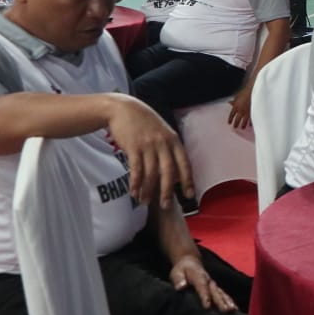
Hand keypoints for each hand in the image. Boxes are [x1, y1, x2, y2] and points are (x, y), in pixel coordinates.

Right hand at [105, 94, 193, 209]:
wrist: (124, 108)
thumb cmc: (145, 123)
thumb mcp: (163, 132)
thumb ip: (170, 150)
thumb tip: (177, 174)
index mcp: (174, 140)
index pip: (185, 163)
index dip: (188, 180)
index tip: (190, 195)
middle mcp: (163, 143)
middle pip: (169, 172)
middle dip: (167, 191)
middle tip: (166, 205)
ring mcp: (148, 145)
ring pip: (151, 173)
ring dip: (148, 190)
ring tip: (144, 201)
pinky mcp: (134, 147)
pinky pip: (136, 169)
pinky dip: (135, 182)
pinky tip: (133, 192)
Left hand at [170, 255, 237, 311]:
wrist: (190, 262)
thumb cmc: (182, 270)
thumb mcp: (176, 273)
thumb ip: (179, 280)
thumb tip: (180, 287)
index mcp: (199, 277)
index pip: (202, 287)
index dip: (205, 297)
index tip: (207, 306)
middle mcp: (209, 281)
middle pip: (215, 292)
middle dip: (221, 302)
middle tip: (226, 310)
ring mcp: (214, 285)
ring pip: (222, 294)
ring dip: (228, 302)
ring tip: (233, 310)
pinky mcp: (216, 288)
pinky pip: (224, 295)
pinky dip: (230, 301)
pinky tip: (235, 309)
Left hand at [227, 87, 251, 129]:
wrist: (253, 92)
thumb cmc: (245, 92)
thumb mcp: (237, 96)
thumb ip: (234, 101)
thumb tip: (229, 102)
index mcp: (235, 106)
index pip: (231, 115)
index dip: (230, 119)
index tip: (229, 123)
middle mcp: (240, 111)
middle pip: (237, 120)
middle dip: (235, 124)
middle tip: (235, 127)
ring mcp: (247, 113)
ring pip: (244, 121)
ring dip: (242, 125)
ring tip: (242, 128)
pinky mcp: (252, 113)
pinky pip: (251, 120)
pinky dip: (250, 123)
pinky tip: (250, 125)